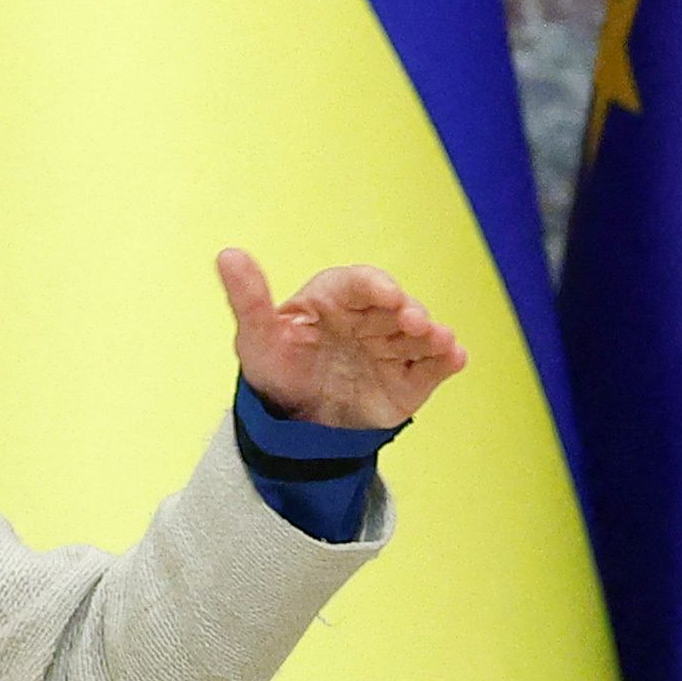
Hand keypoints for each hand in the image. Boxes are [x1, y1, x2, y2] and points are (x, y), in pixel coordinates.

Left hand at [220, 248, 466, 429]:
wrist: (292, 426)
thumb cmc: (275, 370)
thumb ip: (248, 298)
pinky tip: (454, 358)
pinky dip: (448, 360)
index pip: (361, 283)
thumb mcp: (256, 338)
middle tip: (413, 322)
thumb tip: (227, 254)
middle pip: (398, 306)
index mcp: (336, 299)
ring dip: (434, 334)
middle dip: (410, 311)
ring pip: (421, 334)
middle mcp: (370, 318)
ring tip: (440, 342)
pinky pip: (434, 366)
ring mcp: (392, 348)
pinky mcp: (409, 379)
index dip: (376, 286)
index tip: (386, 294)